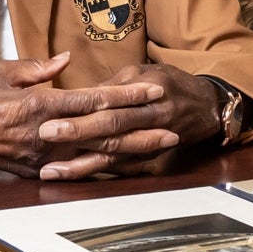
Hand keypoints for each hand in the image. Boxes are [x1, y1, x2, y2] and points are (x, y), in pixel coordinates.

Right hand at [0, 53, 168, 176]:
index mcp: (36, 106)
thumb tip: (65, 61)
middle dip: (140, 127)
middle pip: (101, 132)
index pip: (91, 100)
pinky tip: (125, 167)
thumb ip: (35, 69)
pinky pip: (74, 170)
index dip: (125, 95)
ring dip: (130, 151)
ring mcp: (39, 157)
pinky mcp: (32, 170)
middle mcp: (43, 135)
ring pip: (94, 155)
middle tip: (173, 125)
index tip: (152, 89)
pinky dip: (102, 167)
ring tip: (160, 148)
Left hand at [36, 65, 223, 179]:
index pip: (108, 100)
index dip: (81, 108)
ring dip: (81, 165)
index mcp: (147, 91)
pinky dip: (97, 174)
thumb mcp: (143, 73)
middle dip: (77, 133)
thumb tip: (82, 95)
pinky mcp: (150, 158)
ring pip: (113, 155)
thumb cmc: (170, 84)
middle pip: (110, 127)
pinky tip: (74, 178)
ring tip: (51, 171)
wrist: (208, 107)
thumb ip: (111, 86)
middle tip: (45, 135)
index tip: (52, 112)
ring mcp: (151, 141)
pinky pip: (121, 169)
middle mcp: (150, 118)